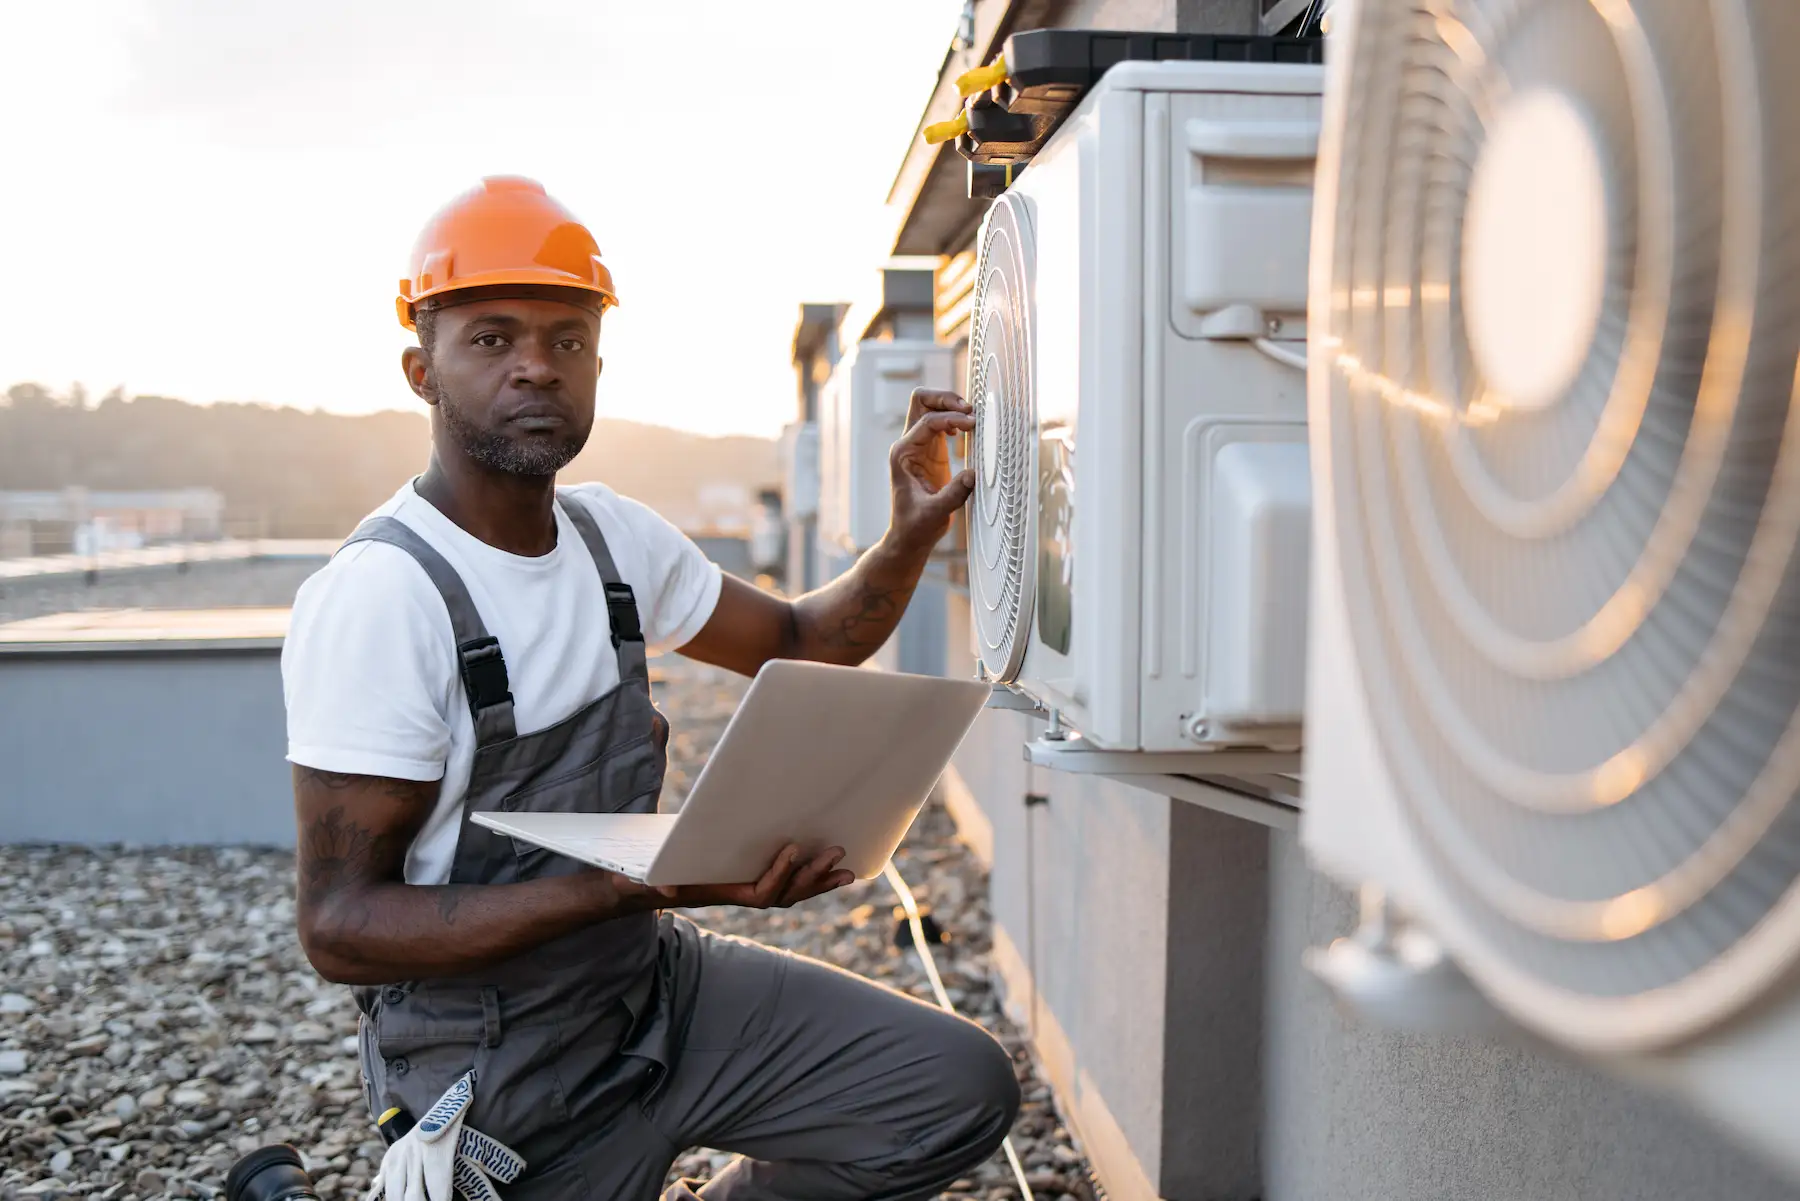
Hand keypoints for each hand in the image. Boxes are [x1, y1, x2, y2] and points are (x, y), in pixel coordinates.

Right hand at [640, 844, 855, 909]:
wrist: (632, 889)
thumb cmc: (634, 880)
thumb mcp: (636, 880)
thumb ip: (649, 884)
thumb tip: (665, 890)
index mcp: (717, 894)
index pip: (758, 894)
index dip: (779, 874)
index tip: (794, 848)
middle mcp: (734, 896)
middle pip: (783, 895)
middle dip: (810, 877)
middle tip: (836, 854)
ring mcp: (742, 889)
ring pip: (789, 893)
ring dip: (818, 881)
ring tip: (846, 870)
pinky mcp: (744, 880)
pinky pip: (784, 885)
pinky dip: (808, 878)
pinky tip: (830, 871)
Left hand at [888, 388, 975, 554]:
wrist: (909, 536)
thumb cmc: (915, 526)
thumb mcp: (935, 513)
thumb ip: (953, 494)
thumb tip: (973, 475)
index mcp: (903, 454)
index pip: (927, 422)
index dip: (951, 419)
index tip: (972, 424)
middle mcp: (908, 444)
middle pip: (921, 401)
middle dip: (944, 398)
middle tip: (969, 409)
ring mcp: (919, 445)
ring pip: (930, 407)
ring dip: (950, 405)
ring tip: (972, 416)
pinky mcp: (931, 451)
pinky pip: (941, 423)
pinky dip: (954, 419)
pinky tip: (967, 429)